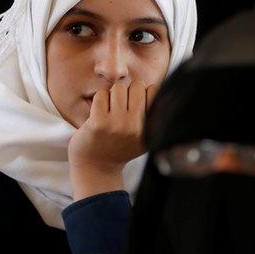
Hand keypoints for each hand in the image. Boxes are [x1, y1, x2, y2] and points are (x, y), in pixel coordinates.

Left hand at [67, 81, 156, 199]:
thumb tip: (158, 86)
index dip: (145, 92)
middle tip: (121, 103)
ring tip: (111, 107)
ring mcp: (117, 125)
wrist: (96, 167)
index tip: (136, 103)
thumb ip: (153, 116)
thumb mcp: (144, 137)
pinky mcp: (98, 123)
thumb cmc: (120, 147)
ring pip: (119, 87)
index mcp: (149, 128)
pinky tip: (99, 111)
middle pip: (137, 86)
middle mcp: (135, 127)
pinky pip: (101, 94)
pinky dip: (100, 98)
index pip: (155, 91)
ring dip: (113, 93)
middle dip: (129, 90)